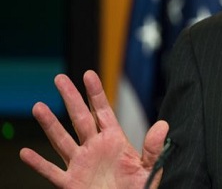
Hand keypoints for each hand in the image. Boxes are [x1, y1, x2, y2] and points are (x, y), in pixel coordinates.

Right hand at [19, 70, 168, 188]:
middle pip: (80, 119)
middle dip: (71, 98)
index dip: (96, 93)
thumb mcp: (148, 168)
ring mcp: (80, 164)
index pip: (103, 112)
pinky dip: (39, 164)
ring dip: (50, 125)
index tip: (89, 75)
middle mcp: (94, 148)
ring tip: (39, 107)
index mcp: (114, 141)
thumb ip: (153, 148)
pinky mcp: (71, 183)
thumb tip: (163, 125)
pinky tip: (26, 153)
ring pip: (62, 141)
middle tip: (60, 78)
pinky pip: (52, 172)